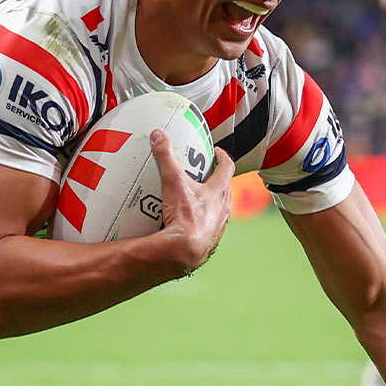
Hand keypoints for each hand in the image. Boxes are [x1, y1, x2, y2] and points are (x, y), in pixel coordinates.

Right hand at [150, 131, 233, 272]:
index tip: (216, 152)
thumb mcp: (173, 181)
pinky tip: (186, 222)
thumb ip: (166, 157)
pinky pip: (208, 226)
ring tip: (193, 199)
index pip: (227, 167)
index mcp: (219, 190)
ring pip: (218, 208)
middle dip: (215, 180)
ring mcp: (218, 224)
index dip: (222, 157)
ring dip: (210, 202)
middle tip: (202, 174)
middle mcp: (224, 207)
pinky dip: (201, 221)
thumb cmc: (185, 216)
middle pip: (224, 188)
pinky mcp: (210, 239)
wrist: (186, 250)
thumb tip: (158, 136)